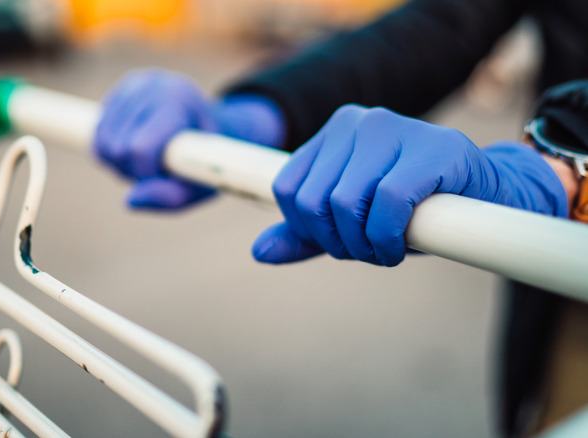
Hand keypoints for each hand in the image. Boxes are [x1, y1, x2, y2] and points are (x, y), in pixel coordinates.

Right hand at [94, 69, 217, 209]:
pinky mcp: (119, 93)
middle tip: (156, 171)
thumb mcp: (204, 183)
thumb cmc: (208, 158)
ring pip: (102, 143)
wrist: (211, 125)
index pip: (140, 147)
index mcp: (178, 100)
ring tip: (146, 162)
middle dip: (131, 170)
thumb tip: (129, 201)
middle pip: (117, 147)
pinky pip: (97, 136)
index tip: (162, 177)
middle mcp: (152, 86)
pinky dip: (110, 154)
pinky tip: (133, 152)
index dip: (145, 174)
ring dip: (119, 164)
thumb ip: (172, 197)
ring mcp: (132, 86)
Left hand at [252, 105, 567, 265]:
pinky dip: (387, 240)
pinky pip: (387, 204)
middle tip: (367, 251)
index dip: (308, 230)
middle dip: (335, 242)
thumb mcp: (352, 220)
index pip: (287, 190)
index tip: (340, 242)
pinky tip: (401, 248)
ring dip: (362, 246)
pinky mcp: (432, 147)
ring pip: (344, 203)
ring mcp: (395, 129)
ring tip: (385, 250)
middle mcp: (359, 122)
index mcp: (334, 132)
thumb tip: (259, 252)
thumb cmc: (412, 206)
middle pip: (312, 201)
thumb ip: (307, 233)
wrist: (487, 194)